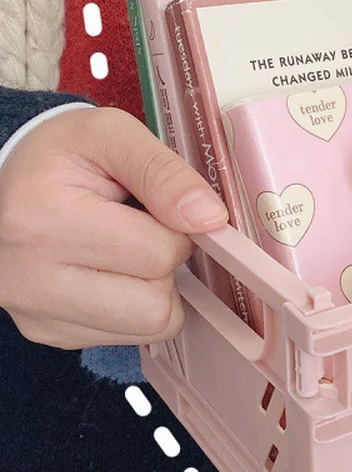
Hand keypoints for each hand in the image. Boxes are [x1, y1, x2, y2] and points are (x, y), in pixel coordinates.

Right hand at [0, 107, 228, 348]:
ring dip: (157, 290)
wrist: (3, 184)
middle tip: (145, 232)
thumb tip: (210, 219)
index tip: (158, 207)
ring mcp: (38, 313)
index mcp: (45, 220)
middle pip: (155, 305)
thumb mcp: (110, 134)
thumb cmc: (61, 155)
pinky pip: (127, 336)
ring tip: (129, 252)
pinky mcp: (48, 331)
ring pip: (148, 327)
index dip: (178, 229)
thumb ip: (164, 172)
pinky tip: (112, 272)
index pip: (159, 255)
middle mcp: (31, 279)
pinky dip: (134, 306)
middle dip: (168, 267)